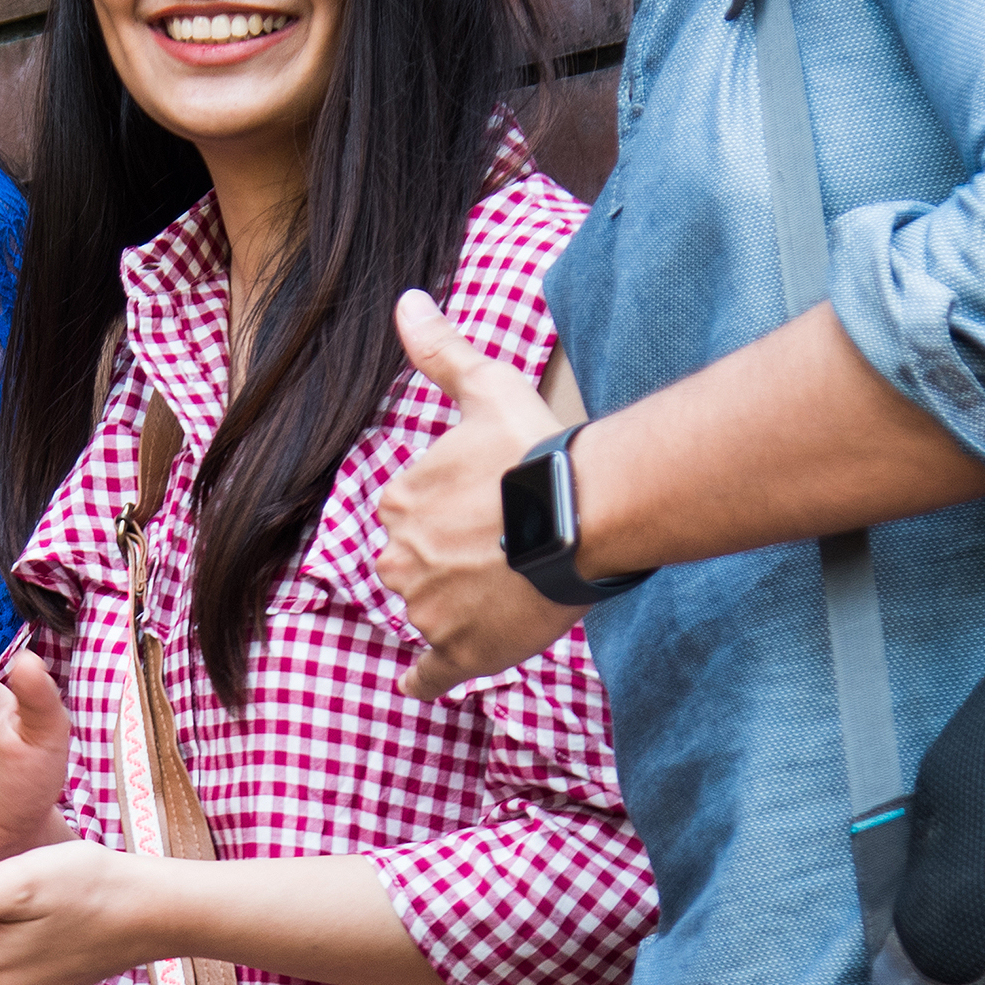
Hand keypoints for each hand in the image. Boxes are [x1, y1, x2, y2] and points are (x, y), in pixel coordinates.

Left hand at [375, 293, 583, 702]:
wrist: (584, 515)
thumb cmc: (536, 451)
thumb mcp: (485, 386)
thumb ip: (440, 350)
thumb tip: (406, 301)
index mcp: (400, 501)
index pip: (411, 512)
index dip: (449, 510)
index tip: (485, 505)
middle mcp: (401, 558)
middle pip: (414, 563)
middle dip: (447, 557)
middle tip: (499, 546)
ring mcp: (428, 608)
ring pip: (429, 608)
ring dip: (456, 602)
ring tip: (506, 586)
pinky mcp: (460, 650)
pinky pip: (428, 674)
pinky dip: (422, 679)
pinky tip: (418, 684)